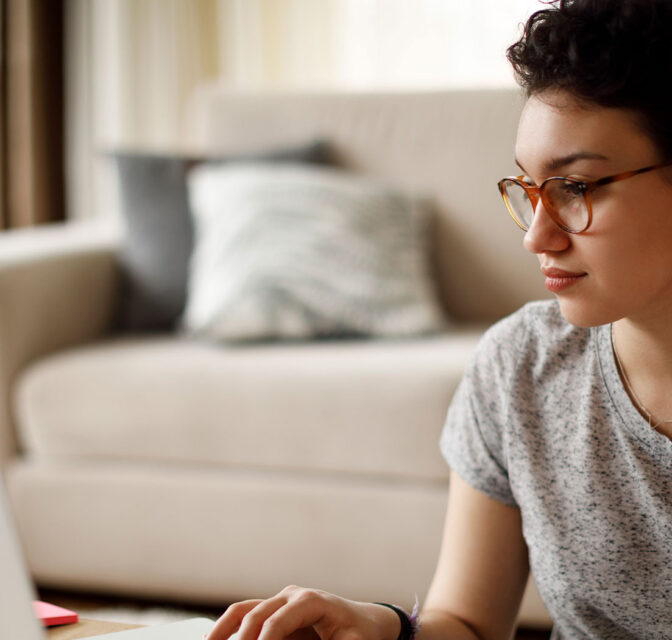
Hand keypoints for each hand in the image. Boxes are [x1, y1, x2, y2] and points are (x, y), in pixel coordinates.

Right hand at [206, 585, 400, 639]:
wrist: (366, 622)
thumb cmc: (360, 635)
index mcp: (310, 601)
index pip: (276, 621)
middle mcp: (292, 595)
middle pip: (255, 614)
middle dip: (238, 639)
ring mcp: (281, 601)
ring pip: (243, 610)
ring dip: (223, 628)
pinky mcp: (275, 611)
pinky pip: (246, 616)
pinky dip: (228, 627)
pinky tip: (211, 639)